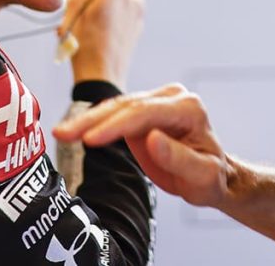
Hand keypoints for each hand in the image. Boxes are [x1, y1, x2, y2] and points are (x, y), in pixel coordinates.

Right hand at [53, 83, 231, 207]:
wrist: (213, 176)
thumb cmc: (211, 176)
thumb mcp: (202, 175)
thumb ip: (178, 157)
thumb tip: (152, 138)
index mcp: (188, 108)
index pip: (146, 112)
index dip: (115, 125)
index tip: (90, 139)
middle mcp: (172, 98)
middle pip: (126, 106)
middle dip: (93, 120)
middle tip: (64, 133)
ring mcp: (156, 102)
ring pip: (116, 107)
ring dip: (87, 120)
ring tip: (61, 132)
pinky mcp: (143, 113)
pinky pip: (114, 115)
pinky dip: (93, 123)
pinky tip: (73, 131)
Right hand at [58, 0, 144, 89]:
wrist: (101, 77)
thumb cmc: (85, 42)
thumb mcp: (78, 6)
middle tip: (80, 8)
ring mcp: (138, 14)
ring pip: (117, 0)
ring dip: (102, 5)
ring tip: (85, 24)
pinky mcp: (136, 28)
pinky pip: (121, 14)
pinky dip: (109, 18)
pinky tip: (96, 33)